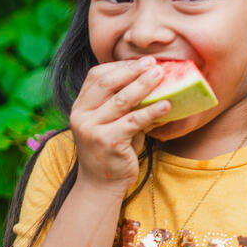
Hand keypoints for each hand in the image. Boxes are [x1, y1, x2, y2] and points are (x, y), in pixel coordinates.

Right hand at [69, 57, 170, 194]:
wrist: (101, 185)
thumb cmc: (112, 149)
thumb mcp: (114, 122)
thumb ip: (125, 104)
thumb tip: (154, 81)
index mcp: (80, 106)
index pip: (96, 76)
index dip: (120, 66)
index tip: (142, 61)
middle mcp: (81, 115)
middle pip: (108, 83)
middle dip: (132, 70)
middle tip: (154, 63)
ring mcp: (92, 129)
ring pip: (121, 100)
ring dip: (143, 85)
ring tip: (161, 75)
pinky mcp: (107, 142)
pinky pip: (133, 121)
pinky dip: (151, 111)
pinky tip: (166, 105)